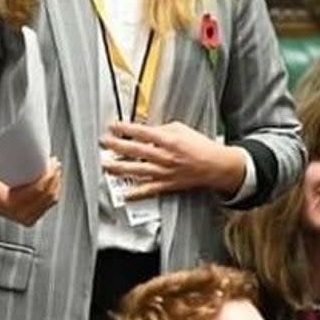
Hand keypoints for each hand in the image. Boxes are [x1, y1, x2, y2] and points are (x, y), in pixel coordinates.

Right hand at [0, 158, 61, 226]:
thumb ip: (16, 168)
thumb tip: (37, 158)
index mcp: (12, 203)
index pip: (39, 189)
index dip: (48, 174)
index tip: (51, 162)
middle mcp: (21, 214)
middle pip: (48, 195)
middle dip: (54, 177)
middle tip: (54, 162)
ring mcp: (27, 218)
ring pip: (51, 200)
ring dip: (55, 183)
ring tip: (55, 169)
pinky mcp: (31, 218)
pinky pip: (47, 204)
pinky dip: (52, 191)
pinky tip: (52, 180)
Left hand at [101, 122, 245, 199]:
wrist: (216, 166)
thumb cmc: (200, 147)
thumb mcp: (181, 129)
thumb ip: (161, 129)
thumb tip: (144, 130)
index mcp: (168, 140)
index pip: (142, 132)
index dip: (125, 129)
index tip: (112, 126)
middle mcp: (164, 156)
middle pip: (135, 150)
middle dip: (116, 146)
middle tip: (103, 143)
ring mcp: (164, 172)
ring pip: (137, 170)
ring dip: (119, 168)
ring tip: (105, 165)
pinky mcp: (167, 185)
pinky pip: (148, 189)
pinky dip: (136, 193)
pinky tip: (124, 193)